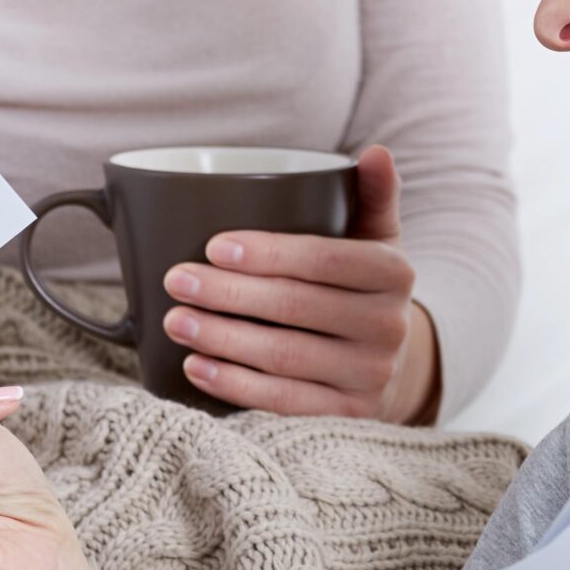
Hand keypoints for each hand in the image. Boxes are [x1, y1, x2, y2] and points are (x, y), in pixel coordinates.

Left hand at [158, 145, 438, 420]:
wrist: (394, 364)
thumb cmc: (363, 288)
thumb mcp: (377, 239)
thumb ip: (372, 194)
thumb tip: (375, 152)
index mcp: (394, 273)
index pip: (324, 260)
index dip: (268, 253)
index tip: (213, 245)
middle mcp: (389, 327)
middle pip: (296, 307)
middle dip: (229, 294)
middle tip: (177, 280)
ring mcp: (370, 377)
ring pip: (285, 357)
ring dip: (223, 339)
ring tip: (175, 320)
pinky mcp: (347, 418)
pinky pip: (285, 404)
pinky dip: (235, 386)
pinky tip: (196, 368)